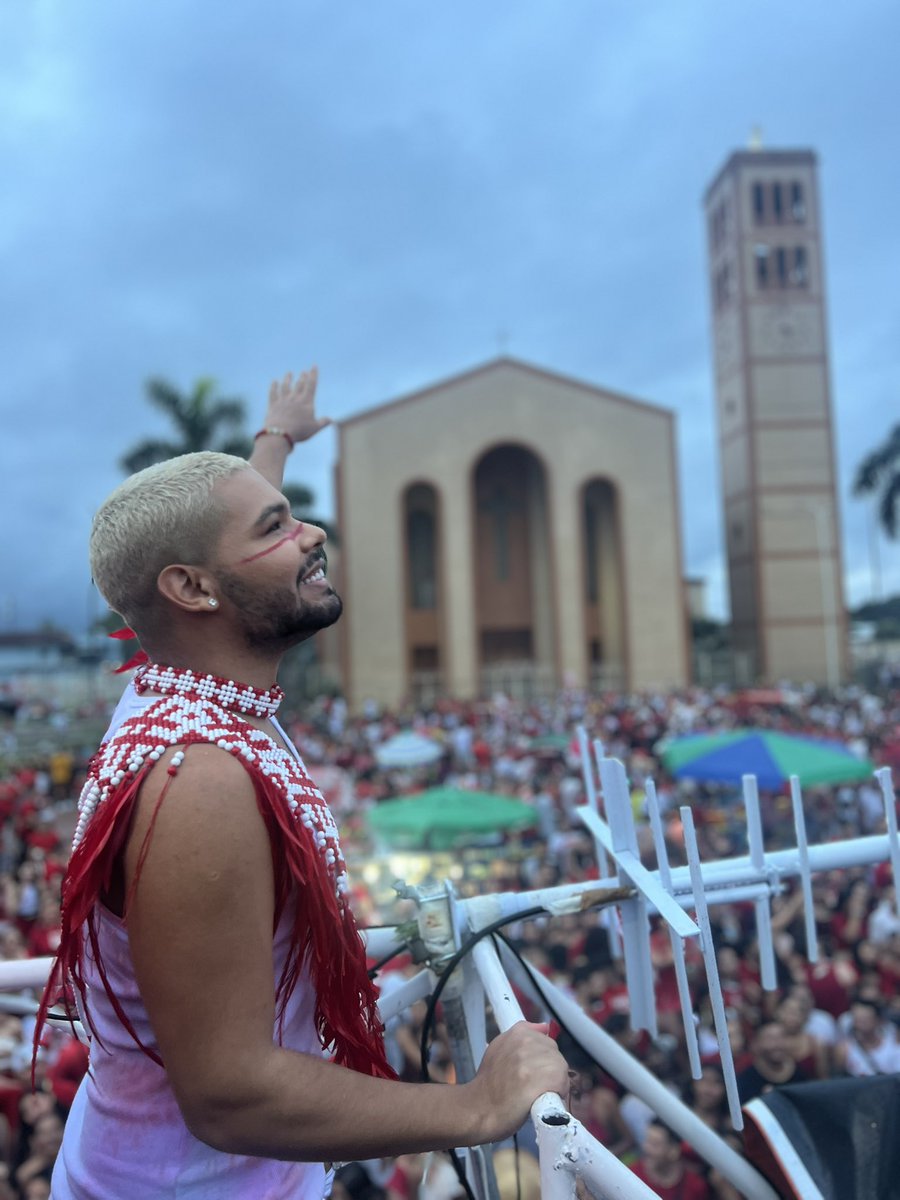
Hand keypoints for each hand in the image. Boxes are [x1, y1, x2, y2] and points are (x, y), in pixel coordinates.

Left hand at [265, 368, 329, 444]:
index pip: (311, 385)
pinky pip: (273, 393)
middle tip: (303, 372)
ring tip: (289, 373)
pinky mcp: (273, 405)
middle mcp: (295, 398)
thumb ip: (323, 423)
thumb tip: (331, 420)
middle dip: (302, 377)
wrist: (281, 433)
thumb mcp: (314, 429)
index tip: (314, 366)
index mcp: (306, 402)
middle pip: (299, 384)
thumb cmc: (300, 431)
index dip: (313, 375)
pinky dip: (274, 387)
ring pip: (285, 386)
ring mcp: (283, 400)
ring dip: (287, 379)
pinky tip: (274, 382)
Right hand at [464, 1021, 569, 1143]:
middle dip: (549, 1070)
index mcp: (517, 1033)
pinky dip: (558, 1092)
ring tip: (539, 1094)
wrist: (478, 1108)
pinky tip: (544, 1099)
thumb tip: (544, 1026)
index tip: (532, 1072)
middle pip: (555, 1054)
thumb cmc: (489, 1083)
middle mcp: (526, 1042)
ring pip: (561, 1068)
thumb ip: (522, 1035)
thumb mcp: (499, 1049)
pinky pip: (562, 1082)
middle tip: (534, 1086)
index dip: (542, 1059)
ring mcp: (534, 1060)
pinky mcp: (542, 1080)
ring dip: (555, 1083)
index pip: (545, 1040)